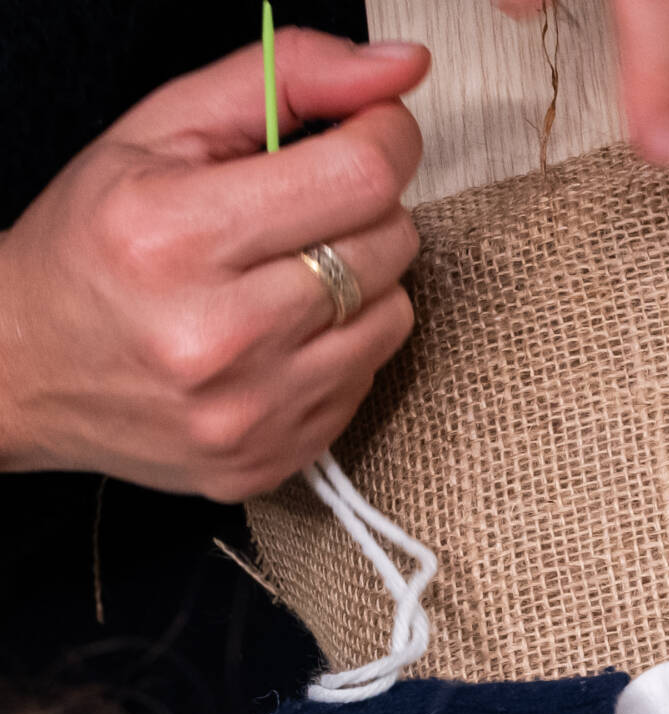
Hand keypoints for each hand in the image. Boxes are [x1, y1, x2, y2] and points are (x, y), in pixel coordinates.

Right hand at [0, 33, 427, 499]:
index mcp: (178, 236)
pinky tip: (279, 333)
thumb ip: (283, 79)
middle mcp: (220, 334)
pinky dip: (341, 344)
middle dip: (363, 208)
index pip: (361, 176)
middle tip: (303, 207)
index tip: (374, 129)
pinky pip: (369, 377)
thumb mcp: (159, 131)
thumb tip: (400, 68)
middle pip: (389, 243)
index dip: (387, 137)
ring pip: (394, 313)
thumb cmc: (91, 243)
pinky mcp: (277, 458)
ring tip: (284, 274)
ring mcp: (253, 408)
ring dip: (359, 281)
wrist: (23, 367)